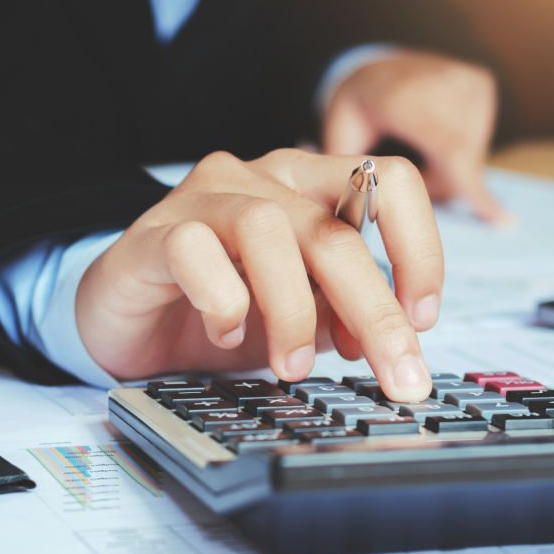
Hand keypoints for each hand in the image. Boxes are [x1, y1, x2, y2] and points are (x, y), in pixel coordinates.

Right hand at [76, 150, 442, 401]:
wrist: (131, 320)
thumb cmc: (224, 308)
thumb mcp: (306, 314)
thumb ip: (348, 315)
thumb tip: (397, 343)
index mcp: (314, 188)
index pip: (391, 186)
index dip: (420, 250)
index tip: (422, 318)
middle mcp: (266, 179)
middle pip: (338, 230)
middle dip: (376, 312)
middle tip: (395, 373)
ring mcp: (208, 197)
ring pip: (271, 230)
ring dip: (294, 310)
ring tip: (294, 363)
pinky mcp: (155, 232)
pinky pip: (196, 252)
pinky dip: (223, 302)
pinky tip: (226, 334)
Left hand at [323, 50, 508, 223]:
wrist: (378, 63)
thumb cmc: (357, 106)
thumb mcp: (341, 134)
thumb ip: (348, 171)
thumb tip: (345, 210)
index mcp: (406, 96)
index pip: (452, 152)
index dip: (475, 191)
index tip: (505, 222)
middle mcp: (446, 82)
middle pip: (460, 164)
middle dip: (438, 184)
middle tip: (409, 175)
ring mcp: (469, 81)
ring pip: (472, 157)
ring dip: (447, 169)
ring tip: (419, 147)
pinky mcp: (483, 85)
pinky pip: (478, 142)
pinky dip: (459, 151)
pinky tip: (435, 135)